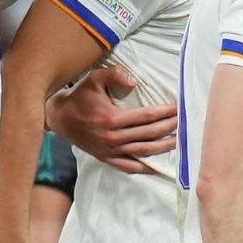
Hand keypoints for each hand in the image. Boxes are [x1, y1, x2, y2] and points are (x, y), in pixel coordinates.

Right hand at [48, 67, 176, 172]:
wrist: (59, 117)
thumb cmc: (79, 97)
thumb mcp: (94, 79)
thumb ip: (114, 75)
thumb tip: (135, 82)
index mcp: (112, 119)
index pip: (147, 116)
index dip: (165, 113)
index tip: (179, 109)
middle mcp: (113, 137)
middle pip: (149, 134)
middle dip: (169, 128)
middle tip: (184, 122)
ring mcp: (110, 150)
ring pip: (143, 151)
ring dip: (163, 147)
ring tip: (178, 141)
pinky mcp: (106, 158)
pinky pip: (128, 166)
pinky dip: (143, 167)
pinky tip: (156, 166)